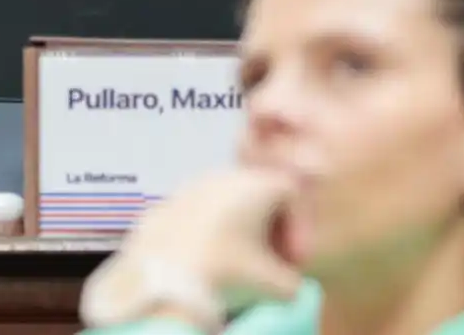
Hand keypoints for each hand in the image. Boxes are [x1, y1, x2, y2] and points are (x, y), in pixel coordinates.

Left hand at [81, 169, 302, 328]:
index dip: (300, 227)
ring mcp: (190, 186)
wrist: (163, 280)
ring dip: (238, 230)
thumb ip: (294, 281)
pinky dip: (210, 233)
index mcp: (254, 184)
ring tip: (238, 265)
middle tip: (270, 263)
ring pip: (226, 202)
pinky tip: (207, 261)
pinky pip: (199, 213)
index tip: (292, 260)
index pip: (291, 193)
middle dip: (269, 229)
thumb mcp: (275, 286)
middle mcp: (222, 176)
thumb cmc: (225, 273)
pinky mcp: (166, 203)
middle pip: (258, 195)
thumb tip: (290, 283)